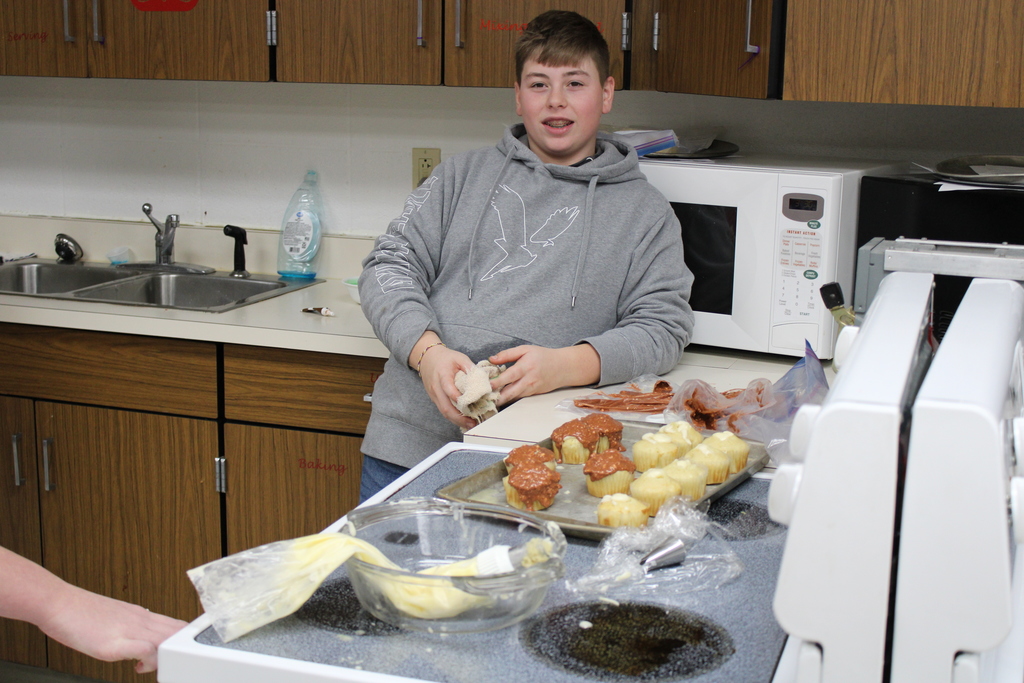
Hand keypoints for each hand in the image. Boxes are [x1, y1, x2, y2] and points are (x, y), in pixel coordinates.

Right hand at [38, 585, 185, 673]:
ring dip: (168, 657)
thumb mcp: (115, 617)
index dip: (182, 640)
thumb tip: (138, 644)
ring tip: (156, 668)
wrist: (59, 602)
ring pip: (166, 640)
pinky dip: (149, 661)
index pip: (175, 624)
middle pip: (177, 632)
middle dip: (181, 650)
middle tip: (169, 664)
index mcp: (141, 614)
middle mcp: (139, 620)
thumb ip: (130, 629)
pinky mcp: (114, 643)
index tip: (175, 654)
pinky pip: (144, 649)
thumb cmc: (80, 612)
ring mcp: (128, 630)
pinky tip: (139, 667)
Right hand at [417, 344, 477, 430]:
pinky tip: (463, 420)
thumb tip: (484, 380)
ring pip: (444, 412)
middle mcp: (436, 388)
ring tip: (470, 424)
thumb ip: (470, 367)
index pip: (448, 388)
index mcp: (442, 375)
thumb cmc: (445, 358)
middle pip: (445, 407)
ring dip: (457, 420)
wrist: (428, 358)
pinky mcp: (435, 399)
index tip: (468, 404)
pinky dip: (453, 417)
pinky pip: (443, 410)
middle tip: (473, 422)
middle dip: (459, 417)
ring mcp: (434, 395)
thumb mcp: (459, 357)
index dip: (457, 397)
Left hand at [489, 344, 599, 403]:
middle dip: (496, 397)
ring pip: (513, 397)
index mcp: (526, 367)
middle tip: (483, 399)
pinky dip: (508, 399)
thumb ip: (508, 354)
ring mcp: (531, 389)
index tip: (485, 385)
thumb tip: (492, 359)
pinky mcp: (532, 395)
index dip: (496, 382)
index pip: (508, 376)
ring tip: (487, 400)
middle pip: (510, 392)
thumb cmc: (543, 356)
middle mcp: (528, 380)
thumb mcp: (526, 349)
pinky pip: (517, 398)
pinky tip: (498, 399)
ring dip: (500, 400)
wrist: (562, 367)